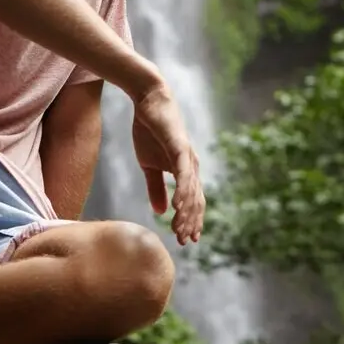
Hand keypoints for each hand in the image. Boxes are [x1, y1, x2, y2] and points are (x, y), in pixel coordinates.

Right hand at [131, 82, 203, 244]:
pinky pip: (183, 173)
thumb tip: (160, 211)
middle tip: (184, 241)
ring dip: (187, 213)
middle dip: (191, 222)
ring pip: (191, 191)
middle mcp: (191, 166)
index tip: (185, 240)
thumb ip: (156, 188)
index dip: (191, 221)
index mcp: (185, 171)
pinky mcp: (179, 147)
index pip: (192, 202)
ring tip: (181, 230)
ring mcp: (187, 157)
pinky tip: (179, 207)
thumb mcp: (149, 165)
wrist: (148, 102)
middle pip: (196, 200)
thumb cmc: (150, 132)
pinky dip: (183, 191)